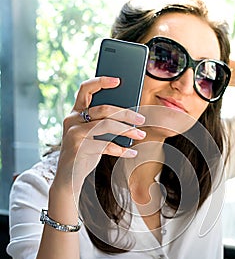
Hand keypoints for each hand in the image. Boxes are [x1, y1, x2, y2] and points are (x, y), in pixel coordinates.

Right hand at [53, 76, 145, 194]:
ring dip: (127, 129)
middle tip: (142, 118)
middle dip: (126, 113)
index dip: (100, 81)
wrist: (68, 178)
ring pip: (106, 125)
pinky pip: (105, 145)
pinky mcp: (78, 147)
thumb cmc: (84, 153)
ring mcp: (74, 133)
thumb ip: (103, 123)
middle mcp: (72, 119)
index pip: (85, 89)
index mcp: (75, 112)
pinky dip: (121, 149)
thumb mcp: (92, 135)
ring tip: (140, 134)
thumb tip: (130, 115)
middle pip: (104, 109)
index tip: (118, 80)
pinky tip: (132, 152)